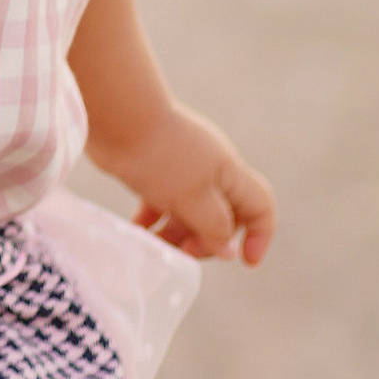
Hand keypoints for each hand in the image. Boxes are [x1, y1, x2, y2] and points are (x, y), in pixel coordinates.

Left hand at [107, 102, 274, 266]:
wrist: (117, 115)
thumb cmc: (160, 158)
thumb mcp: (193, 199)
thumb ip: (214, 227)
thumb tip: (229, 251)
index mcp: (229, 173)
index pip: (260, 206)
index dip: (260, 236)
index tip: (245, 262)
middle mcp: (211, 169)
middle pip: (223, 215)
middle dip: (208, 241)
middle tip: (184, 253)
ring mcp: (182, 168)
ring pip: (189, 211)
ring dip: (177, 235)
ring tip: (155, 246)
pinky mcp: (155, 167)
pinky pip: (162, 201)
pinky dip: (154, 219)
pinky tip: (137, 230)